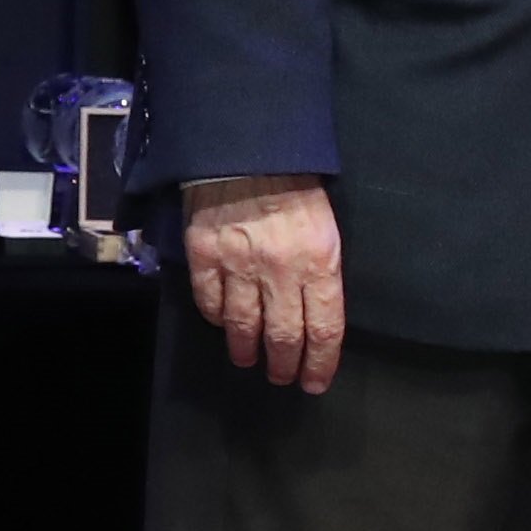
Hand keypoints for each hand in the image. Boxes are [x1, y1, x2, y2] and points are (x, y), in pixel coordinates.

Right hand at [184, 174, 346, 393]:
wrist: (247, 149)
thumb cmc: (298, 184)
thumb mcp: (327, 227)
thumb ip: (321, 269)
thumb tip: (316, 309)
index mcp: (320, 263)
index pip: (325, 328)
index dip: (321, 362)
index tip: (316, 381)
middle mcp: (280, 272)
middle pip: (283, 335)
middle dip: (283, 364)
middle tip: (281, 377)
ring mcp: (238, 266)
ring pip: (242, 324)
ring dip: (246, 348)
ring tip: (249, 360)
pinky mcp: (204, 256)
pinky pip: (208, 300)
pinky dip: (215, 317)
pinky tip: (220, 324)